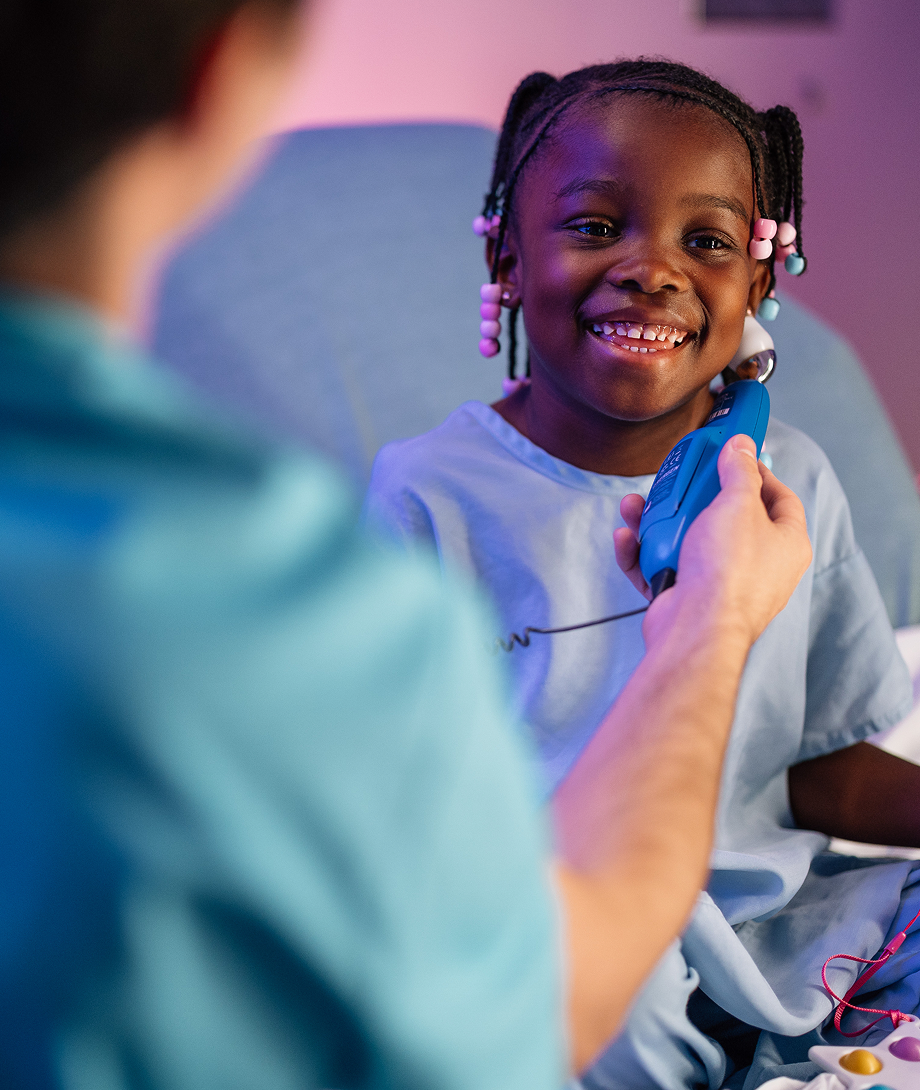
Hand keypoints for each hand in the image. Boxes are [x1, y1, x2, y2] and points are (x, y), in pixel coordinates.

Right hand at [614, 435, 811, 647]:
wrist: (696, 629)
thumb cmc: (729, 570)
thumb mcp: (738, 504)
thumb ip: (740, 471)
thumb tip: (743, 446)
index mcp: (786, 545)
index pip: (781, 499)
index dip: (759, 473)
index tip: (735, 457)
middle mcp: (758, 566)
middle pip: (726, 519)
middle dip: (694, 496)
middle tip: (677, 478)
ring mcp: (721, 584)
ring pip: (687, 542)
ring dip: (657, 521)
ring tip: (635, 505)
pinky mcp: (688, 599)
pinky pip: (664, 567)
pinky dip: (644, 552)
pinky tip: (627, 538)